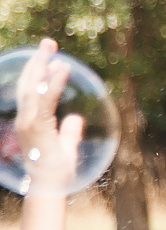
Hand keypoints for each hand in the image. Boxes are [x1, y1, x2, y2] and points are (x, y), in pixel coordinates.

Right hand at [11, 39, 85, 197]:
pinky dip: (53, 82)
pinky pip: (46, 100)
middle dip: (37, 61)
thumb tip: (76, 119)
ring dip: (42, 66)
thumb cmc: (57, 172)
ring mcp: (29, 122)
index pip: (31, 91)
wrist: (50, 187)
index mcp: (30, 122)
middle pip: (29, 84)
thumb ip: (70, 132)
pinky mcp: (37, 126)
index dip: (37, 73)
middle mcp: (25, 119)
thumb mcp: (66, 147)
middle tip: (49, 42)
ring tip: (53, 49)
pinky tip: (61, 69)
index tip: (48, 56)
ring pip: (34, 88)